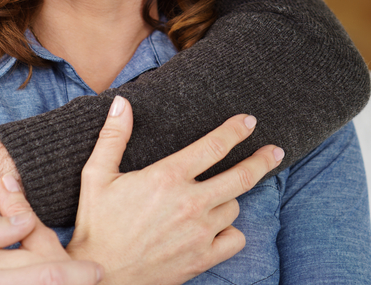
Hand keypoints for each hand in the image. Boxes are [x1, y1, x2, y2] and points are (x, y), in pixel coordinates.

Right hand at [67, 97, 283, 284]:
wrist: (102, 274)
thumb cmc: (97, 223)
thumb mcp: (96, 174)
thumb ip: (113, 136)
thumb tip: (121, 103)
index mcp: (167, 177)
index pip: (214, 147)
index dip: (235, 131)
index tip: (249, 121)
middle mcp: (190, 203)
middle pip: (241, 177)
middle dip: (262, 160)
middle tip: (274, 151)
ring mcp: (200, 233)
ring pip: (233, 207)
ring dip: (228, 199)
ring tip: (214, 197)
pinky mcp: (203, 258)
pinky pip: (235, 239)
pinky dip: (230, 231)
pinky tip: (217, 227)